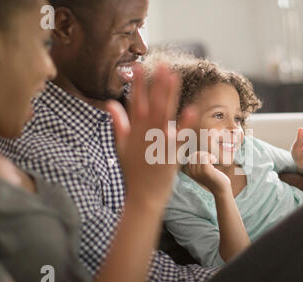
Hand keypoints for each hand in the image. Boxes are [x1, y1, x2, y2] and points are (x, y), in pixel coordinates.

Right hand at [107, 64, 196, 210]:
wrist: (142, 196)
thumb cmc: (132, 172)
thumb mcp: (120, 146)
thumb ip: (118, 123)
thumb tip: (111, 104)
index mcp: (134, 130)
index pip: (136, 101)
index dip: (138, 83)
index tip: (139, 65)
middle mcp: (145, 133)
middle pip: (152, 103)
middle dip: (157, 83)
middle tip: (162, 64)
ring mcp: (158, 142)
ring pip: (164, 113)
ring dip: (169, 94)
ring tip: (174, 76)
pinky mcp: (171, 153)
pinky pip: (180, 135)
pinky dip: (185, 123)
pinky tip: (191, 108)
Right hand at [185, 151, 230, 195]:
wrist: (221, 190)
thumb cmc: (215, 179)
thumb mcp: (206, 172)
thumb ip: (201, 164)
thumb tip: (197, 153)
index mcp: (192, 173)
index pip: (192, 157)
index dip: (201, 155)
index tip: (208, 160)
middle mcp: (193, 173)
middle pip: (195, 154)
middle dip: (204, 153)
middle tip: (212, 160)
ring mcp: (199, 172)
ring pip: (199, 154)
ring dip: (208, 154)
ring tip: (213, 160)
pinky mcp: (205, 170)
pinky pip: (205, 157)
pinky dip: (210, 156)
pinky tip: (214, 161)